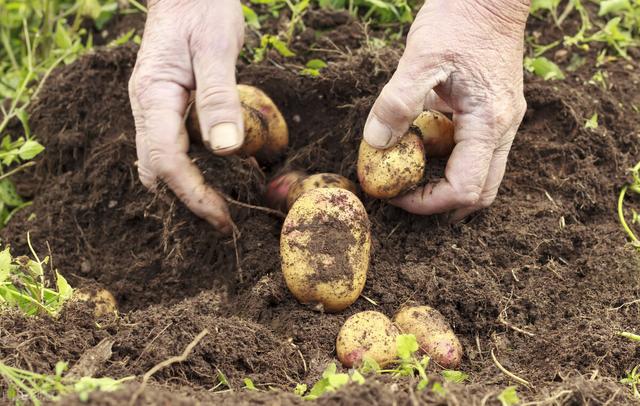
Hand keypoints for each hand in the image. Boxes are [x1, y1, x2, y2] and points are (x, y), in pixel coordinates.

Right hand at [129, 0, 245, 233]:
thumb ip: (219, 97)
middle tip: (224, 221)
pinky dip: (190, 169)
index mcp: (153, 95)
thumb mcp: (216, 49)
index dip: (193, 193)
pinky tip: (217, 174)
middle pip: (156, 169)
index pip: (165, 160)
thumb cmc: (202, 10)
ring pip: (159, 162)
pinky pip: (171, 147)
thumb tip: (228, 148)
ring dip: (186, 188)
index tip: (222, 217)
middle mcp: (146, 107)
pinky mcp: (166, 106)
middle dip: (187, 200)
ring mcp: (153, 108)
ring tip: (222, 206)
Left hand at [363, 0, 529, 221]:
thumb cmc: (458, 19)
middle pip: (480, 192)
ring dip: (444, 183)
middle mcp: (503, 128)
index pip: (465, 188)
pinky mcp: (494, 112)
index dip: (427, 202)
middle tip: (402, 196)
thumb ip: (397, 103)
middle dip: (440, 203)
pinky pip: (475, 151)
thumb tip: (376, 145)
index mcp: (490, 121)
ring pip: (480, 174)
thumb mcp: (420, 58)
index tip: (394, 193)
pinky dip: (447, 160)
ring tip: (407, 174)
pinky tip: (420, 144)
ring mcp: (503, 121)